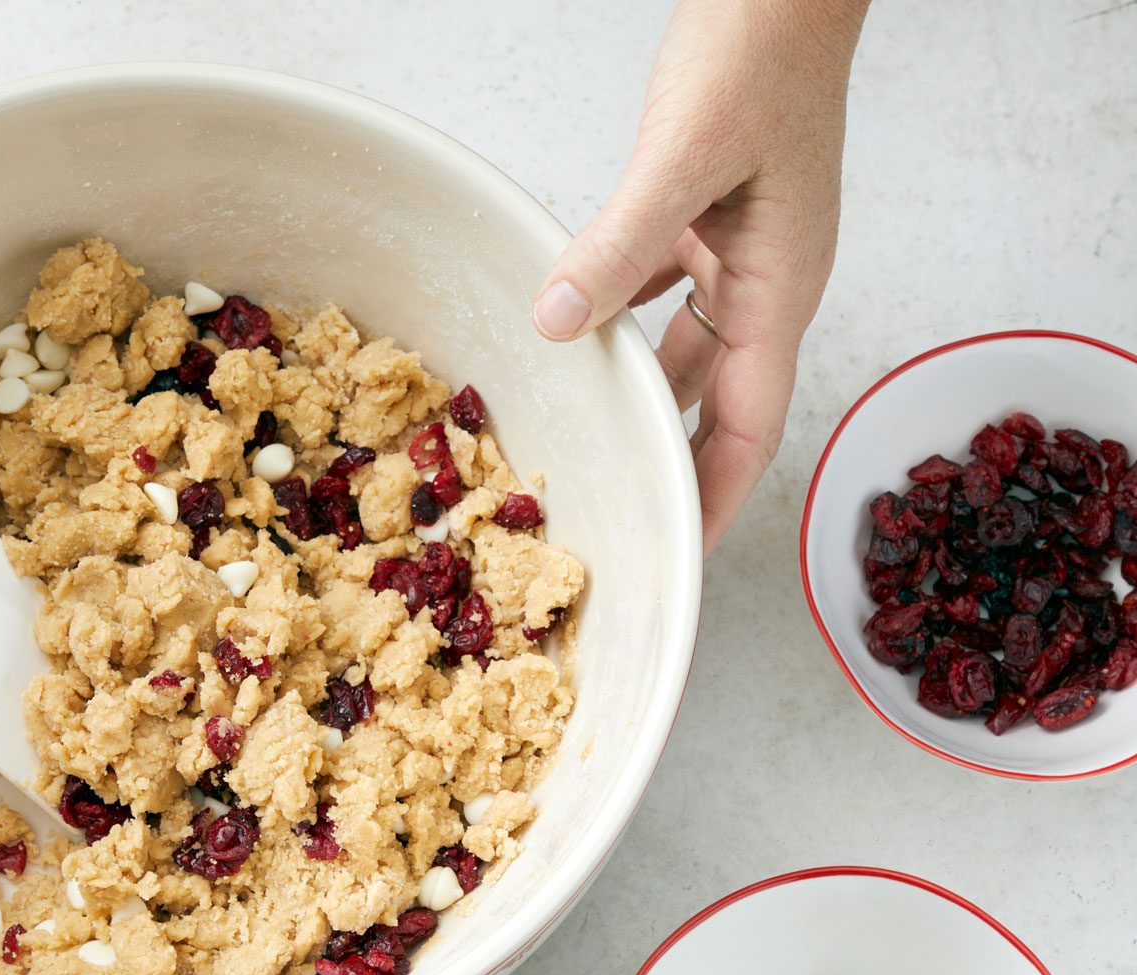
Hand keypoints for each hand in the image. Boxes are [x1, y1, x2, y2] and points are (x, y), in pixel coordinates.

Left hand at [531, 0, 867, 551]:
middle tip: (627, 517)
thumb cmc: (761, 55)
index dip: (712, 497)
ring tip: (594, 441)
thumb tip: (559, 327)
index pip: (748, 425)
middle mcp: (766, 280)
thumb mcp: (683, 157)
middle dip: (677, 464)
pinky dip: (621, 316)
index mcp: (779, 287)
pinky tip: (579, 332)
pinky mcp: (707, 213)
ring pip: (686, 349)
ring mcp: (739, 248)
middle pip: (719, 403)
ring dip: (642, 392)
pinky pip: (660, 288)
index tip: (678, 554)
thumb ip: (619, 246)